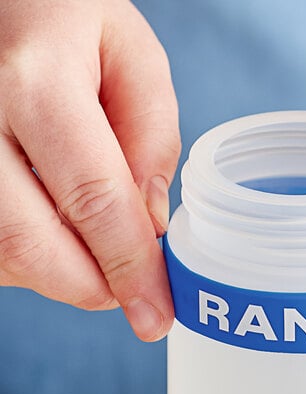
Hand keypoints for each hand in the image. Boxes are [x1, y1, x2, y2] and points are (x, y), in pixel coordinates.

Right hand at [0, 0, 179, 339]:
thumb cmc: (66, 15)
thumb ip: (151, 139)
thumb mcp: (132, 56)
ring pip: (0, 254)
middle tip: (132, 295)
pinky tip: (57, 230)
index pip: (93, 201)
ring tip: (99, 247)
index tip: (155, 315)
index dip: (128, 269)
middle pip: (29, 244)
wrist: (0, 2)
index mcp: (36, 81)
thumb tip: (150, 224)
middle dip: (91, 287)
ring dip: (60, 274)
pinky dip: (29, 256)